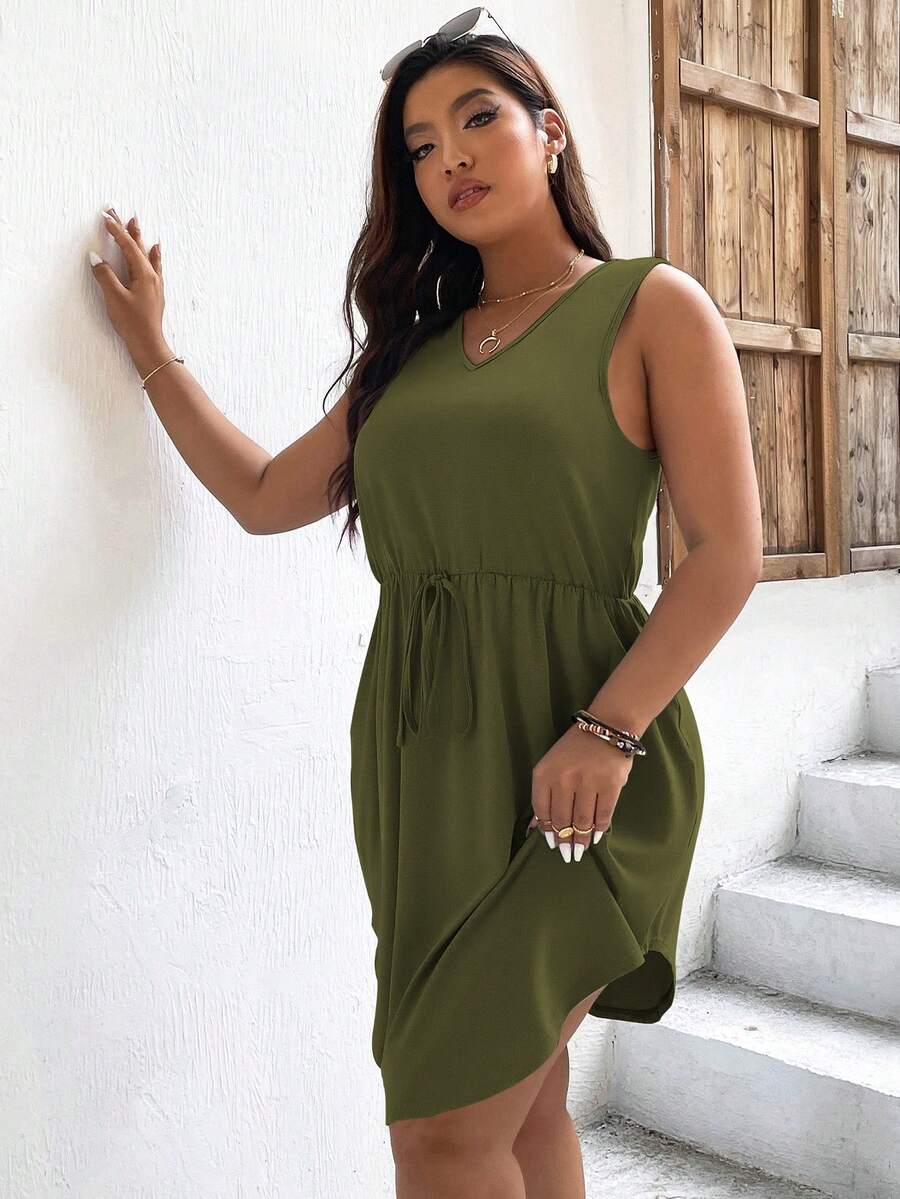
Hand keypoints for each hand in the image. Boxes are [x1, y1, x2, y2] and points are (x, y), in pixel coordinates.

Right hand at [88, 206, 166, 369]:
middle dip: (127, 229)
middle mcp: (152, 275)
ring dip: (138, 238)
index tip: (105, 217)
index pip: (128, 246)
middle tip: (118, 212)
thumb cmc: (132, 323)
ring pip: (146, 254)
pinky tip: (156, 249)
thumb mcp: (114, 298)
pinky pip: (154, 265)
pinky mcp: (154, 292)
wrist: (149, 345)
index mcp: (144, 274)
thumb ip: (105, 276)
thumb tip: (95, 257)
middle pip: (138, 246)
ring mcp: (155, 283)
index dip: (116, 231)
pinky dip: (152, 254)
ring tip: (135, 223)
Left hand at [528, 723, 633, 862]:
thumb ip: (544, 794)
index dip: (546, 830)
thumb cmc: (575, 750)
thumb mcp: (552, 766)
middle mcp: (564, 778)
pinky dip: (598, 829)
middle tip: (567, 854)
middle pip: (561, 819)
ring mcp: (588, 782)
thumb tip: (536, 826)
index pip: (541, 810)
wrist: (606, 728)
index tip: (551, 843)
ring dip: (580, 840)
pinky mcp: (610, 785)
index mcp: (545, 773)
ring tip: (580, 850)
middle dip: (564, 840)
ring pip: (581, 821)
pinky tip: (595, 836)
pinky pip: (602, 815)